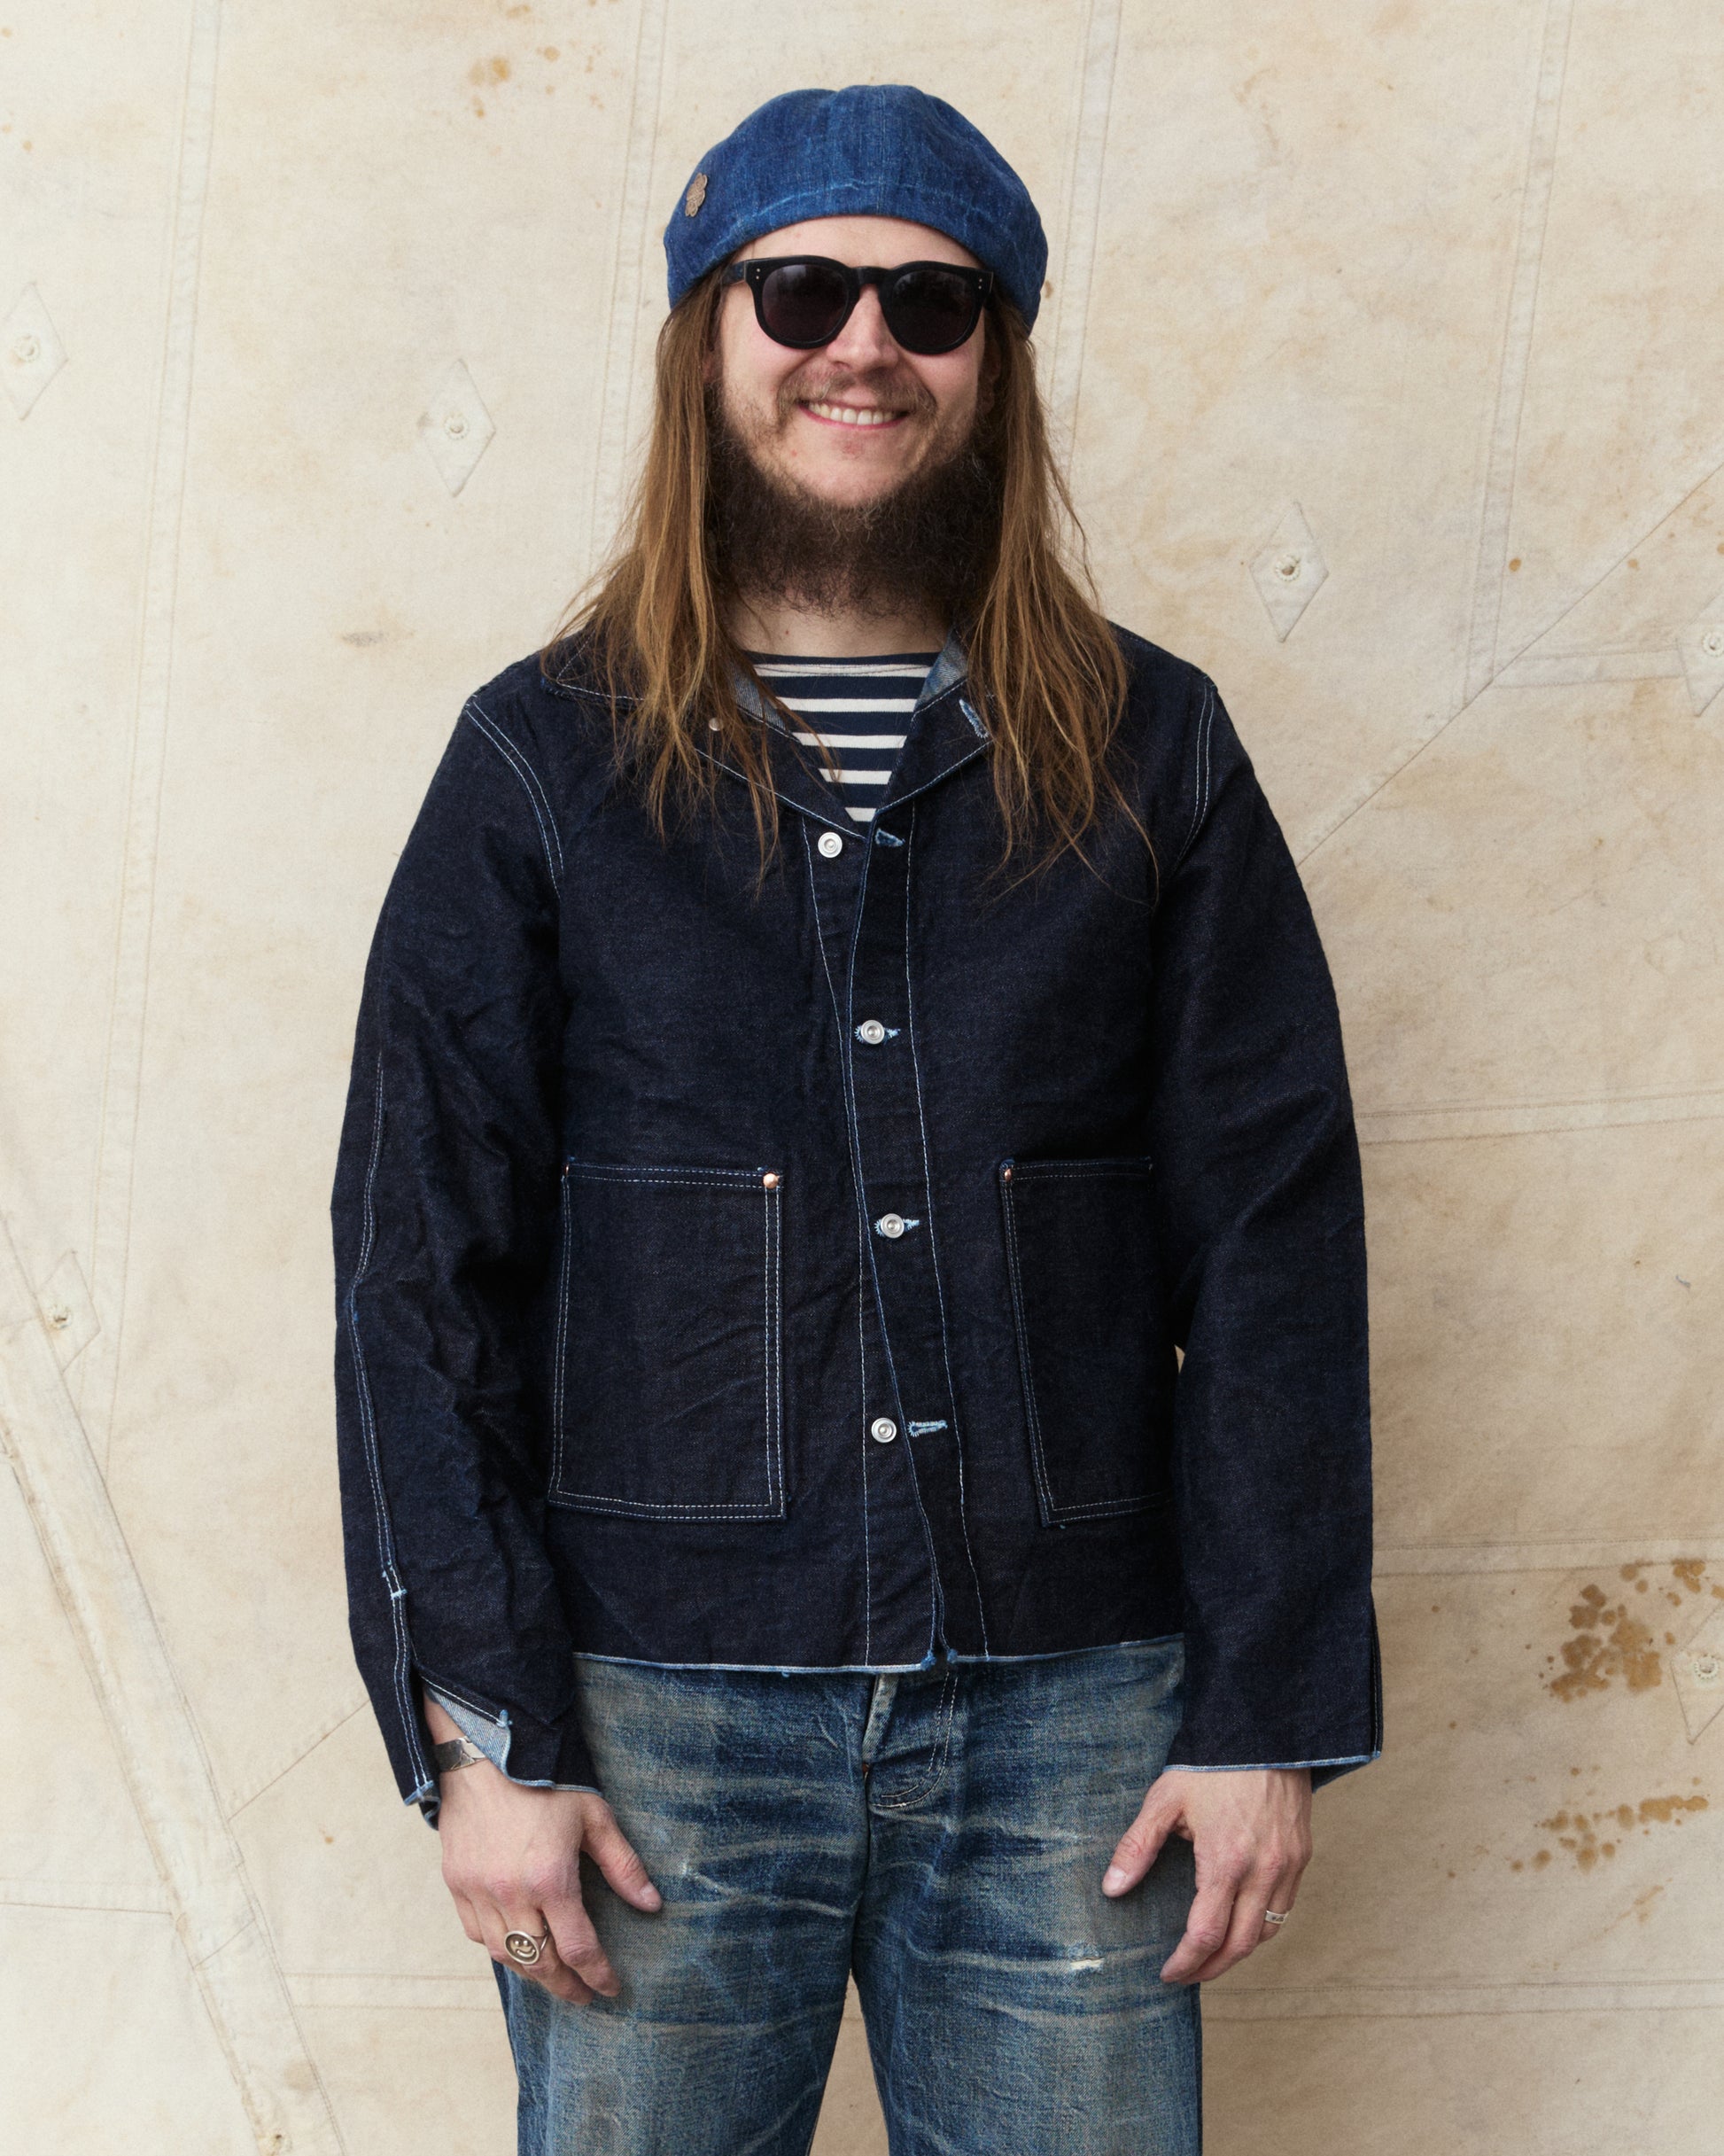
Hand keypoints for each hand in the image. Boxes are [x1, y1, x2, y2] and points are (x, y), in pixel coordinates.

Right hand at [428, 1706, 660, 2004]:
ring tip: (553, 1976)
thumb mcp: (595, 1816)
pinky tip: (516, 1946)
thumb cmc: (546, 1781)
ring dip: (531, 1973)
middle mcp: (511, 1894)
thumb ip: (623, 1865)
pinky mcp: (457, 1883)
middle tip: (583, 1994)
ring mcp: (478, 1892)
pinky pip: (476, 1933)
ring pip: (504, 1955)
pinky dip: (498, 1947)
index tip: (610, 1989)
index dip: (598, 1975)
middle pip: (539, 1963)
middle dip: (565, 1986)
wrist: (486, 1751)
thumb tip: (652, 1904)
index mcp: (550, 1878)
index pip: (578, 1948)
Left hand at [1101, 1766, 1311, 1985]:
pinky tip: (1241, 1919)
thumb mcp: (1165, 1799)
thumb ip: (1138, 1846)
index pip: (1205, 1935)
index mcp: (1225, 1861)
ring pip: (1267, 1931)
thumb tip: (1112, 1889)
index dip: (1185, 1963)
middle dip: (1212, 1969)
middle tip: (1188, 1975)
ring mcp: (1287, 1866)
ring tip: (1212, 1953)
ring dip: (1239, 1950)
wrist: (1264, 1730)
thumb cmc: (1211, 1764)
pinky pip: (1284, 1907)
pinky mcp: (1301, 1855)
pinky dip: (1262, 1924)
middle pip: (1240, 1946)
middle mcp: (1263, 1872)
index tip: (1168, 1973)